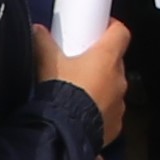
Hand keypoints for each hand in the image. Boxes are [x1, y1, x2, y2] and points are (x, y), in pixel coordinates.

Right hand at [40, 15, 130, 143]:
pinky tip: (81, 111)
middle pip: (115, 61)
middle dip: (100, 60)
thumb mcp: (48, 62)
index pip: (121, 33)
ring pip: (112, 87)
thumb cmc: (62, 93)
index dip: (111, 28)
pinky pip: (110, 111)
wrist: (64, 131)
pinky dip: (99, 109)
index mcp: (107, 58)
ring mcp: (119, 103)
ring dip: (100, 86)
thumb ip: (43, 43)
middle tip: (80, 61)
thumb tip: (38, 31)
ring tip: (78, 90)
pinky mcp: (116, 124)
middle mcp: (118, 79)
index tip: (99, 28)